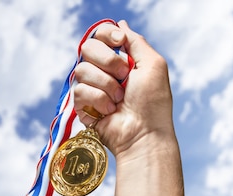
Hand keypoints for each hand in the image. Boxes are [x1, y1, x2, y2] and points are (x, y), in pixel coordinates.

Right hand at [74, 20, 174, 161]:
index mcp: (120, 58)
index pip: (100, 35)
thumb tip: (120, 25)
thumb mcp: (153, 64)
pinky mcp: (81, 105)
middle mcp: (103, 70)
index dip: (106, 35)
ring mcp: (91, 87)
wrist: (144, 132)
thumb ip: (135, 41)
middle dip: (108, 61)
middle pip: (87, 47)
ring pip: (82, 70)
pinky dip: (98, 100)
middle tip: (124, 77)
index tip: (119, 42)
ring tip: (119, 99)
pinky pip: (79, 90)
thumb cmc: (153, 102)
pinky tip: (109, 111)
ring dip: (106, 85)